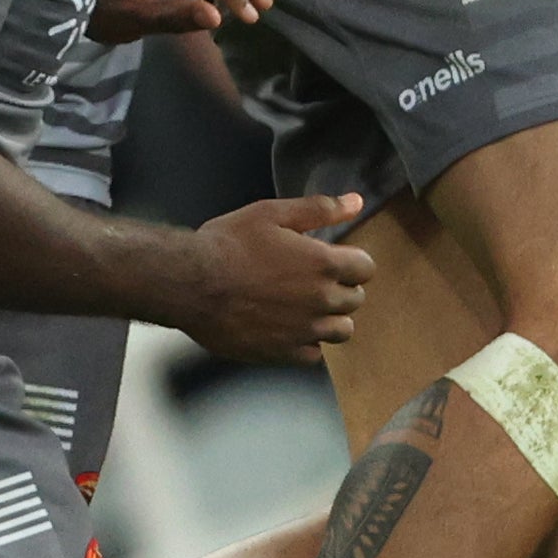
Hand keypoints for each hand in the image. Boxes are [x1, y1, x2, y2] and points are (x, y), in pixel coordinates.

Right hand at [183, 192, 373, 363]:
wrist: (191, 284)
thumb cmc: (228, 244)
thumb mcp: (272, 213)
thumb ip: (319, 209)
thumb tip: (355, 203)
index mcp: (324, 264)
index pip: (366, 268)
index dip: (351, 262)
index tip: (334, 260)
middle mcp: (321, 300)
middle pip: (355, 300)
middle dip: (341, 288)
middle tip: (312, 281)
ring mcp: (304, 330)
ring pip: (341, 331)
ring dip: (330, 318)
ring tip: (304, 307)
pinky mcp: (284, 353)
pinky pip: (313, 354)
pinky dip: (306, 343)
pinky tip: (287, 328)